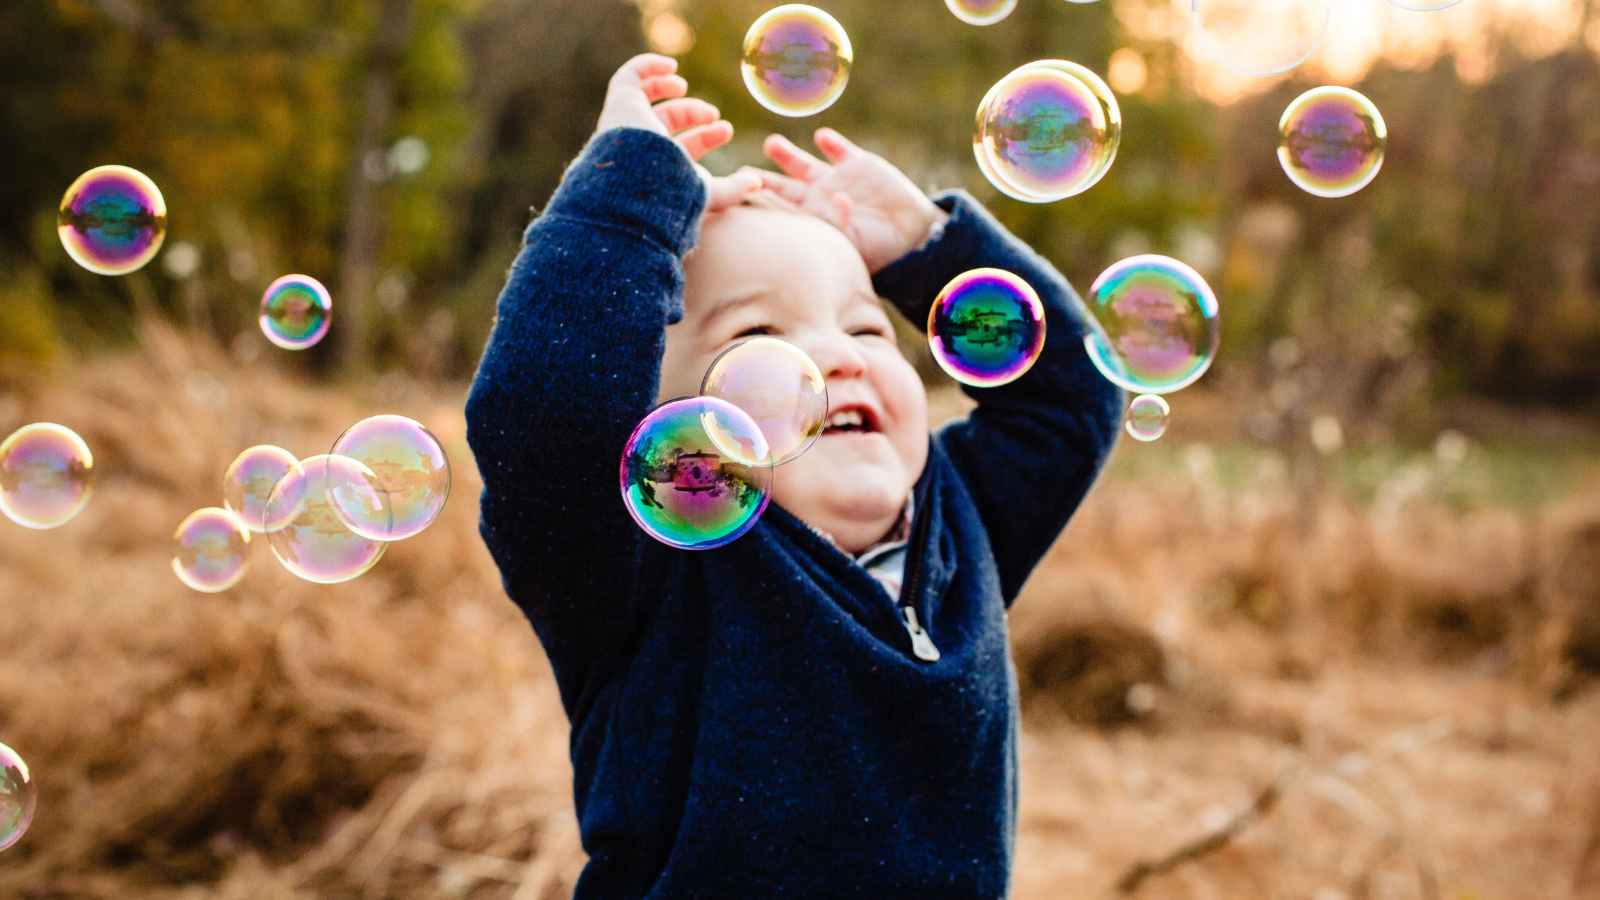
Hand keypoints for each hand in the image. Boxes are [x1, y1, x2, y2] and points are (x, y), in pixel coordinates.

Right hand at [595, 54, 760, 211]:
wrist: (640, 183)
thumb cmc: (672, 195)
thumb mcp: (708, 195)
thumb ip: (733, 190)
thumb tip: (757, 182)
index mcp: (658, 168)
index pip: (682, 147)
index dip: (706, 137)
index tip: (727, 130)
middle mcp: (640, 146)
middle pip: (666, 121)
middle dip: (692, 113)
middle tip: (713, 114)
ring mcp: (627, 124)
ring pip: (645, 99)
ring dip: (665, 87)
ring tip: (682, 85)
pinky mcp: (620, 103)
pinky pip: (629, 78)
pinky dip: (648, 67)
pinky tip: (671, 65)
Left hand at [755, 128, 949, 272]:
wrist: (913, 234)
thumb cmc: (880, 248)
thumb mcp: (855, 242)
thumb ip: (843, 221)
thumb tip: (838, 199)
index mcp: (812, 219)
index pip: (779, 210)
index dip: (760, 202)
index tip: (740, 196)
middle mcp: (818, 198)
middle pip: (782, 186)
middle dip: (762, 179)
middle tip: (741, 173)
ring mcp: (836, 179)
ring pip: (803, 164)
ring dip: (786, 154)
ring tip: (771, 144)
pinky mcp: (858, 163)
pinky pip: (839, 149)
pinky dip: (831, 143)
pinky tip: (823, 137)